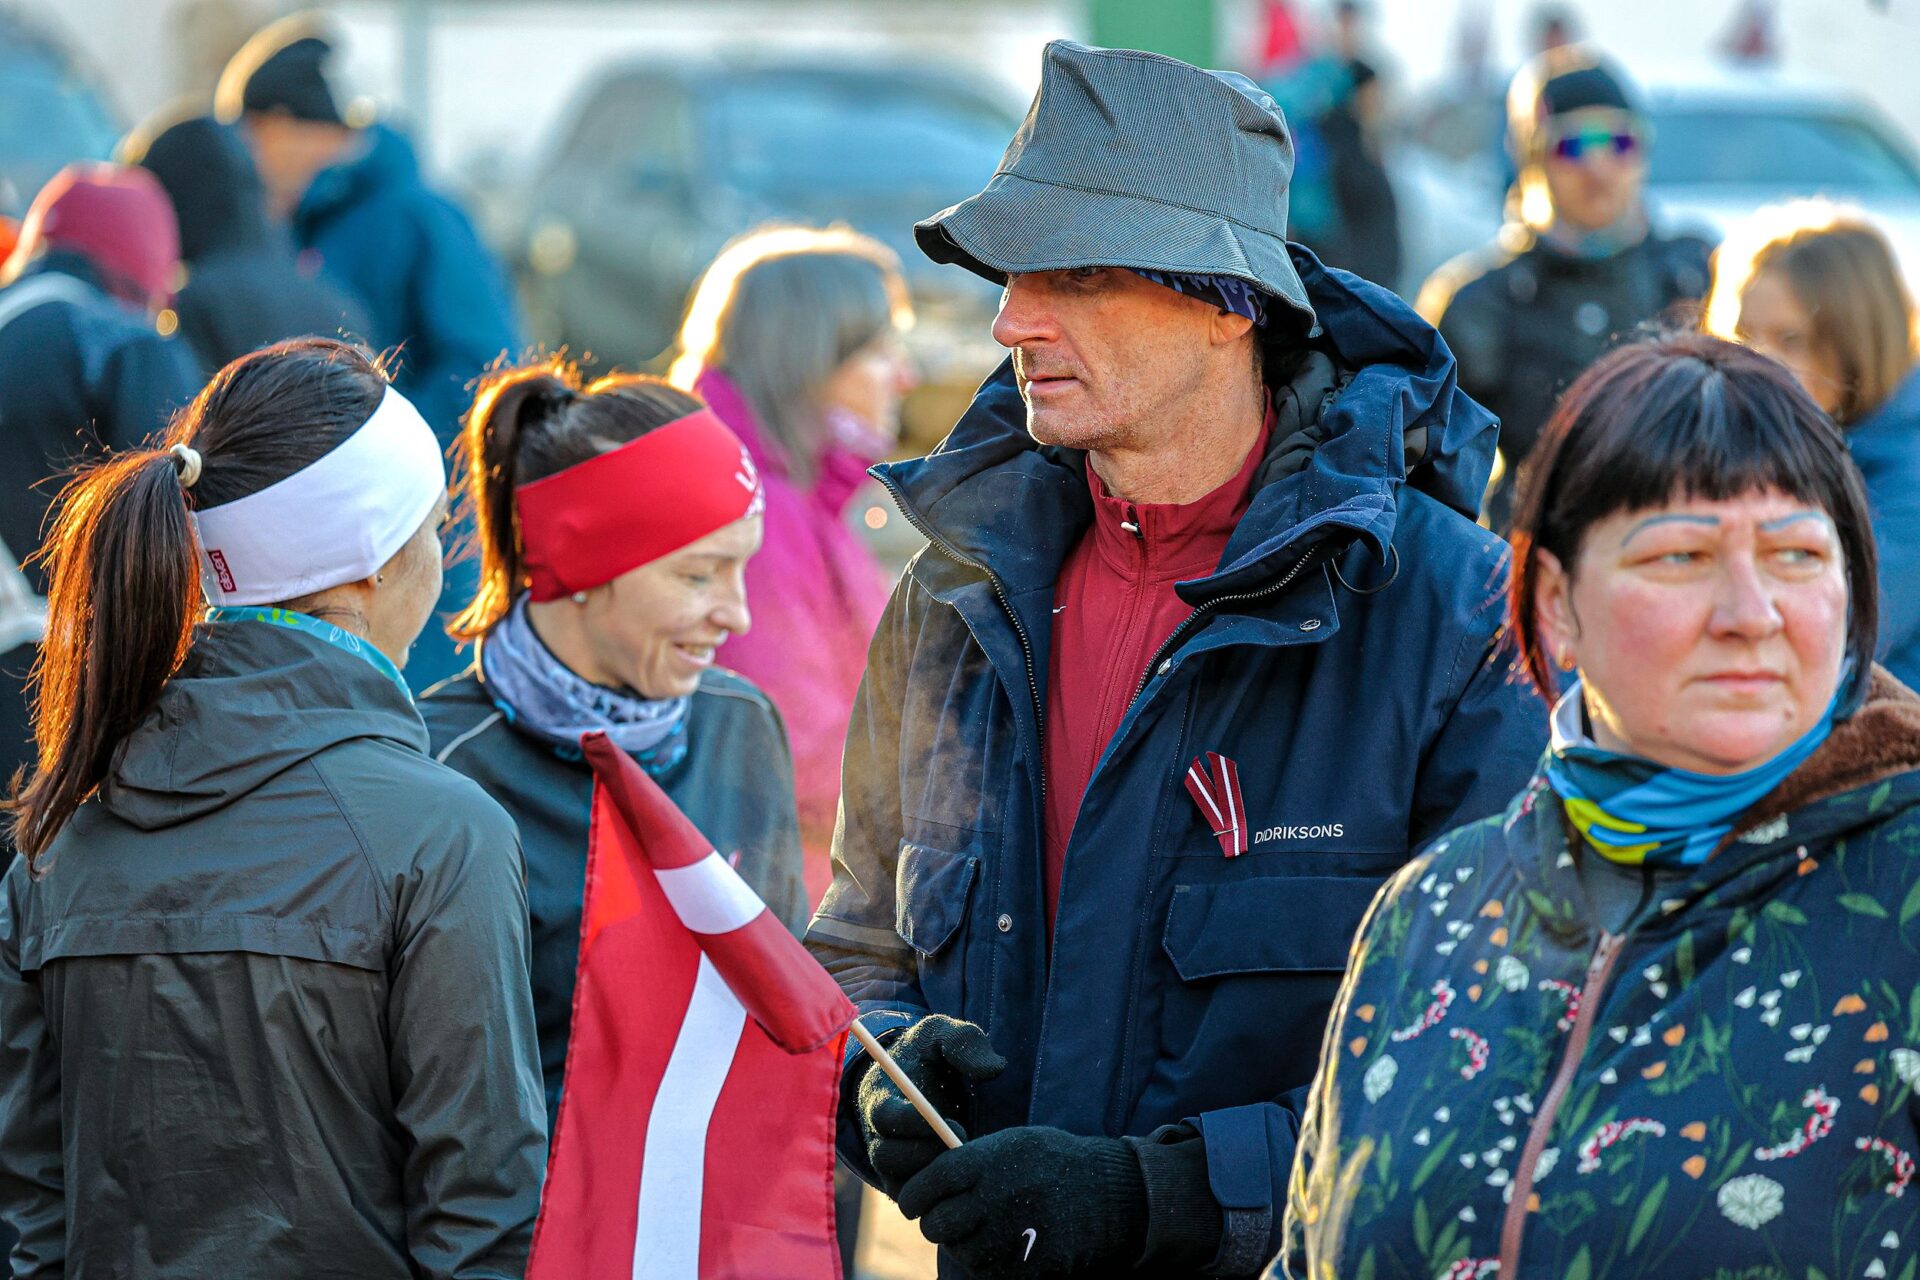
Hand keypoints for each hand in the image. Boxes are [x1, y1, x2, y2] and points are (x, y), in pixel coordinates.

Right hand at [856, 1015, 1005, 1195]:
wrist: (919, 1081)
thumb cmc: (929, 1056)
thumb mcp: (943, 1035)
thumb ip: (964, 1041)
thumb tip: (992, 1069)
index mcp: (882, 1099)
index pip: (884, 1118)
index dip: (913, 1124)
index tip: (949, 1121)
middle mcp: (878, 1135)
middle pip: (887, 1158)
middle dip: (925, 1155)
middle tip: (960, 1146)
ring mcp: (890, 1164)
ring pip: (900, 1185)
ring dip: (933, 1178)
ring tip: (964, 1164)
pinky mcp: (906, 1184)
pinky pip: (916, 1202)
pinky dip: (938, 1197)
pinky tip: (965, 1181)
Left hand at [896, 1125, 1147, 1277]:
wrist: (1113, 1193)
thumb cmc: (1057, 1163)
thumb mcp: (1015, 1144)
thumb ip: (972, 1160)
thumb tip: (928, 1180)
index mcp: (988, 1160)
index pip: (929, 1183)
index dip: (913, 1196)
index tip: (912, 1204)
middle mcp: (995, 1197)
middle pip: (937, 1224)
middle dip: (934, 1224)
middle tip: (943, 1220)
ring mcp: (1011, 1234)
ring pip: (960, 1251)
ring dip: (963, 1244)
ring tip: (981, 1230)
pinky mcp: (1027, 1266)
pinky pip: (987, 1271)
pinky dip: (987, 1263)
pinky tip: (1001, 1246)